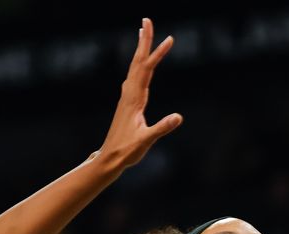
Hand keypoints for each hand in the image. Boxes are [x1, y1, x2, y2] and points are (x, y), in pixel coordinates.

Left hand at [95, 18, 181, 169]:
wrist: (109, 158)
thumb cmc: (127, 151)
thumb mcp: (146, 140)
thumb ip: (162, 128)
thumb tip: (179, 117)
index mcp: (134, 99)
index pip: (148, 70)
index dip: (158, 53)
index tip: (170, 39)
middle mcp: (129, 94)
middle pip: (138, 62)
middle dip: (144, 41)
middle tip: (147, 20)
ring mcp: (127, 98)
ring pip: (134, 68)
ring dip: (140, 50)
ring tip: (143, 33)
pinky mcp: (127, 104)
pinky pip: (134, 78)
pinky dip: (138, 66)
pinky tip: (138, 67)